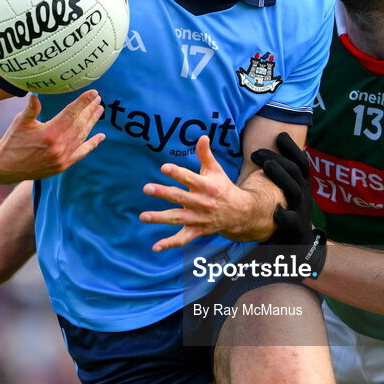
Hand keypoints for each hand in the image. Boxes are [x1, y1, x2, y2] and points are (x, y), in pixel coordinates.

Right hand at [0, 91, 104, 182]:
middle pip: (79, 124)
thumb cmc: (12, 141)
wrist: (5, 167)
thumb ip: (31, 109)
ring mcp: (62, 157)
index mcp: (49, 133)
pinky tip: (101, 136)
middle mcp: (58, 146)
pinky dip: (92, 144)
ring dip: (92, 123)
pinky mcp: (63, 166)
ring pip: (82, 136)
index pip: (71, 113)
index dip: (83, 102)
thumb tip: (35, 95)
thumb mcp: (20, 122)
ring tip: (99, 110)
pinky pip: (81, 153)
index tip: (94, 93)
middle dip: (90, 110)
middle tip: (98, 99)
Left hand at [140, 135, 252, 251]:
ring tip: (143, 216)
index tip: (164, 167)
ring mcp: (199, 218)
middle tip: (147, 188)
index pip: (190, 178)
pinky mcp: (197, 231)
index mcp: (208, 186)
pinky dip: (169, 244)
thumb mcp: (216, 170)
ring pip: (178, 218)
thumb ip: (206, 155)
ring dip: (160, 218)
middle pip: (181, 197)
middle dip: (163, 193)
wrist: (240, 213)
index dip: (177, 173)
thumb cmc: (223, 187)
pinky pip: (182, 239)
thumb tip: (202, 136)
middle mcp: (203, 203)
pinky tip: (155, 247)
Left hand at [251, 132, 326, 276]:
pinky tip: (275, 211)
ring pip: (295, 190)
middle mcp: (304, 195)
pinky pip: (292, 220)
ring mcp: (302, 211)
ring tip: (266, 166)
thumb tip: (266, 155)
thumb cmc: (286, 215)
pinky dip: (284, 215)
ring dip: (281, 177)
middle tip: (257, 153)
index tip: (279, 135)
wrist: (297, 247)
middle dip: (278, 159)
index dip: (292, 148)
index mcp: (301, 184)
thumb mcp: (285, 193)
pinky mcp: (297, 229)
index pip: (301, 161)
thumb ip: (278, 176)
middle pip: (296, 171)